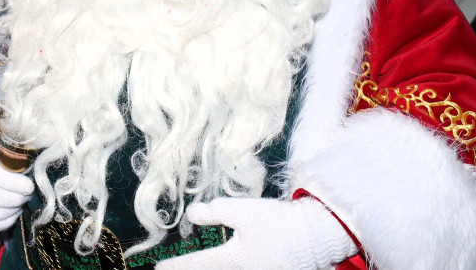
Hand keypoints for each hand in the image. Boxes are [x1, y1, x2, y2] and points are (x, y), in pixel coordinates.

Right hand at [0, 137, 33, 232]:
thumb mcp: (2, 143)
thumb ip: (16, 146)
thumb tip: (38, 149)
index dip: (14, 183)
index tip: (29, 184)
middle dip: (17, 197)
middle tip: (29, 192)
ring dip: (14, 209)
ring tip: (22, 199)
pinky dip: (8, 220)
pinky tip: (14, 209)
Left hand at [155, 197, 357, 269]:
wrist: (317, 237)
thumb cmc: (280, 222)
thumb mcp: (244, 210)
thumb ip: (215, 212)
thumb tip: (191, 214)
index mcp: (233, 259)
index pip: (196, 264)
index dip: (175, 266)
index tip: (158, 268)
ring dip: (209, 269)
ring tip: (196, 267)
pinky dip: (229, 269)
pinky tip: (228, 264)